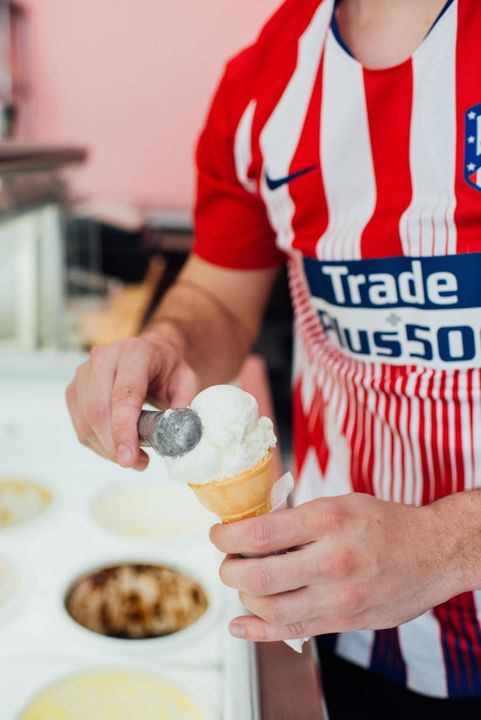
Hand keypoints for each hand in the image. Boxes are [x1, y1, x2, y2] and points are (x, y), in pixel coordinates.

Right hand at [66, 335, 199, 469]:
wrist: (150, 354)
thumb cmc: (167, 370)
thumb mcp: (187, 382)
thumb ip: (184, 407)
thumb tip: (176, 437)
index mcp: (135, 352)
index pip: (123, 395)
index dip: (123, 429)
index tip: (128, 458)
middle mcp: (104, 358)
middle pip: (99, 411)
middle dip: (115, 445)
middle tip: (136, 463)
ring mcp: (84, 373)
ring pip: (86, 422)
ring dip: (107, 449)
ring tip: (133, 457)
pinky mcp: (74, 389)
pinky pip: (80, 426)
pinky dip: (98, 444)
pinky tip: (118, 447)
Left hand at [210, 493, 462, 640]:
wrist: (433, 553)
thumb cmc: (384, 523)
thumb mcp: (340, 504)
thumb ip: (297, 519)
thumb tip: (250, 532)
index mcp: (328, 520)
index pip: (259, 534)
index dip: (226, 537)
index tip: (218, 535)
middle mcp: (332, 559)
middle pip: (257, 576)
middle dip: (229, 570)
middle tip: (228, 561)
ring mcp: (339, 596)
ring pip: (268, 607)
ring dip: (243, 596)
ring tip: (244, 582)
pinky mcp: (344, 621)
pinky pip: (291, 631)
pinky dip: (257, 631)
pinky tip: (240, 624)